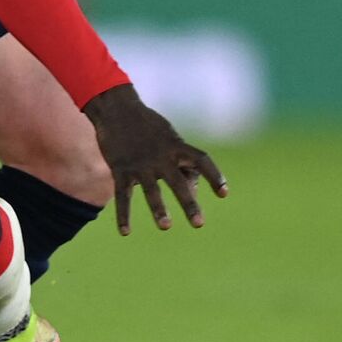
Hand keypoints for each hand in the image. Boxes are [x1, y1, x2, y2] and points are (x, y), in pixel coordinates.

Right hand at [84, 84, 227, 234]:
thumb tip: (192, 190)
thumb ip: (182, 162)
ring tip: (166, 226)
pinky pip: (123, 195)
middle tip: (199, 224)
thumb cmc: (149, 126)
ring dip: (159, 209)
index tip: (224, 193)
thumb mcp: (169, 136)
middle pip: (178, 182)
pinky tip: (125, 232)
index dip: (214, 176)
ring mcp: (140, 164)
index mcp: (176, 146)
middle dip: (189, 203)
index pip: (201, 160)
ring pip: (151, 190)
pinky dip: (123, 215)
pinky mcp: (121, 169)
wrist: (117, 109)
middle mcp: (160, 156)